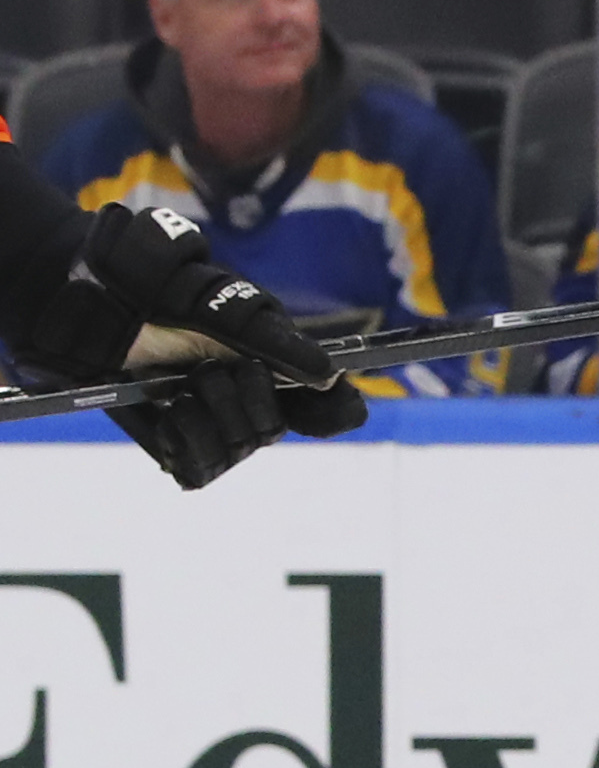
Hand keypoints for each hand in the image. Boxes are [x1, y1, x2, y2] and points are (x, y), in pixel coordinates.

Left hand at [18, 205, 366, 489]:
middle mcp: (253, 407)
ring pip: (238, 448)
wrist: (93, 310)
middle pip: (276, 430)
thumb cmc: (160, 298)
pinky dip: (184, 439)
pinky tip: (168, 412)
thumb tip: (331, 374)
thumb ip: (278, 344)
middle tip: (210, 365)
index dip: (336, 411)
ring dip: (205, 409)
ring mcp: (217, 432)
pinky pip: (202, 469)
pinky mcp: (181, 451)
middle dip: (242, 395)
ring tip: (178, 383)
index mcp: (277, 373)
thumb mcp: (226, 309)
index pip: (334, 410)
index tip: (325, 397)